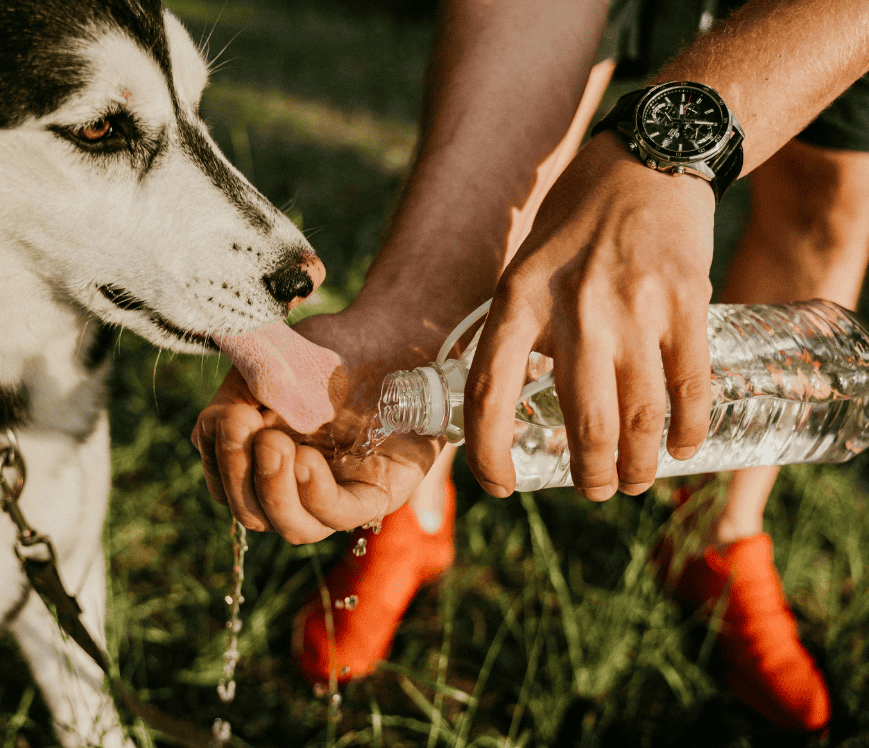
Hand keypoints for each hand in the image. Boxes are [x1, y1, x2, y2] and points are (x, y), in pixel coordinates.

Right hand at [191, 307, 445, 542]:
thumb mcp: (274, 362)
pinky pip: (339, 515)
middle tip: (244, 427)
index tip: (225, 416)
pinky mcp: (374, 494)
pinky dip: (314, 494)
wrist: (391, 338)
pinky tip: (305, 461)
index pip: (225, 482)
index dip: (218, 457)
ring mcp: (335, 494)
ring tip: (275, 444)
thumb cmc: (330, 351)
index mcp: (263, 457)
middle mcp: (296, 484)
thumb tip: (218, 422)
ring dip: (273, 490)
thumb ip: (241, 388)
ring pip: (292, 527)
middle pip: (251, 511)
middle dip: (240, 474)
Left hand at [464, 132, 715, 499]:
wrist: (646, 160)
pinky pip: (690, 387)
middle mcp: (574, 309)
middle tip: (593, 489)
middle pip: (584, 424)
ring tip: (633, 481)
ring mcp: (635, 308)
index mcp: (519, 300)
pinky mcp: (686, 302)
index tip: (499, 484)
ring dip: (637, 467)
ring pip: (639, 418)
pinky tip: (681, 448)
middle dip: (589, 476)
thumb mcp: (523, 270)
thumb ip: (519, 335)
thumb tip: (517, 409)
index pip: (490, 393)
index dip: (489, 452)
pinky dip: (687, 430)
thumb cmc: (574, 224)